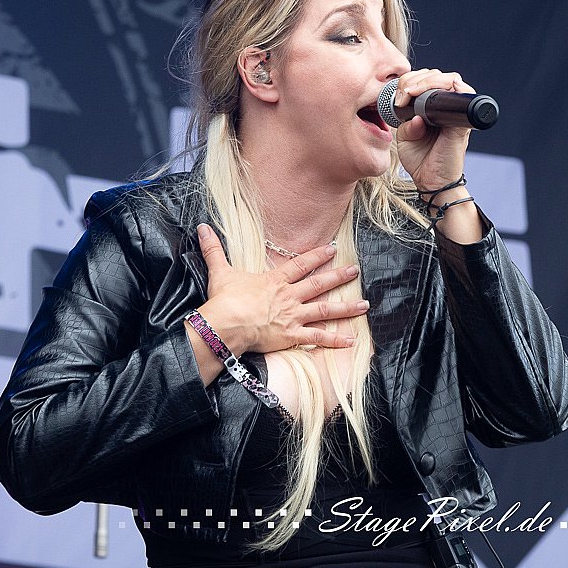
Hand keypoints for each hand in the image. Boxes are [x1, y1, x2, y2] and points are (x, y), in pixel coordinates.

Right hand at [194, 224, 367, 354]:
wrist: (227, 324)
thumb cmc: (225, 299)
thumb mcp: (220, 271)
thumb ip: (214, 250)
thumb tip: (202, 228)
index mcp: (275, 281)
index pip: (301, 265)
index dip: (318, 256)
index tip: (333, 249)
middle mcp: (289, 297)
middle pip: (319, 284)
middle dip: (339, 276)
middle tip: (356, 270)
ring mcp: (293, 316)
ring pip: (325, 309)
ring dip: (346, 307)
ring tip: (364, 304)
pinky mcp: (293, 335)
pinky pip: (318, 338)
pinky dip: (335, 340)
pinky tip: (351, 340)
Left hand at [394, 68, 475, 189]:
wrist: (432, 182)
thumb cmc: (420, 160)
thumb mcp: (405, 137)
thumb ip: (406, 121)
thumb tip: (415, 112)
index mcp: (434, 108)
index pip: (427, 81)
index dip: (411, 80)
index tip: (398, 95)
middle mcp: (447, 107)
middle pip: (437, 76)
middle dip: (416, 78)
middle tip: (403, 94)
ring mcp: (457, 113)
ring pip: (449, 79)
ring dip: (426, 81)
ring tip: (410, 93)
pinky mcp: (462, 121)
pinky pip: (462, 95)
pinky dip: (445, 87)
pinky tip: (425, 94)